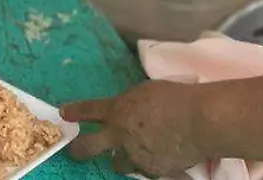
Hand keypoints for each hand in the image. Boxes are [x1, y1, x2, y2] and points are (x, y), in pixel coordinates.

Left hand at [63, 81, 205, 177]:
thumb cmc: (175, 98)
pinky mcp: (152, 171)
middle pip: (88, 147)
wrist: (198, 121)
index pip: (88, 110)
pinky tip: (165, 159)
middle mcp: (120, 136)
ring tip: (134, 154)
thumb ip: (131, 104)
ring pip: (118, 164)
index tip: (64, 113)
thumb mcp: (146, 91)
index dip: (74, 112)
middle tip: (76, 151)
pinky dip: (154, 165)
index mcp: (118, 110)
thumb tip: (128, 110)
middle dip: (79, 150)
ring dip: (123, 159)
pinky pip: (148, 170)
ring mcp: (134, 156)